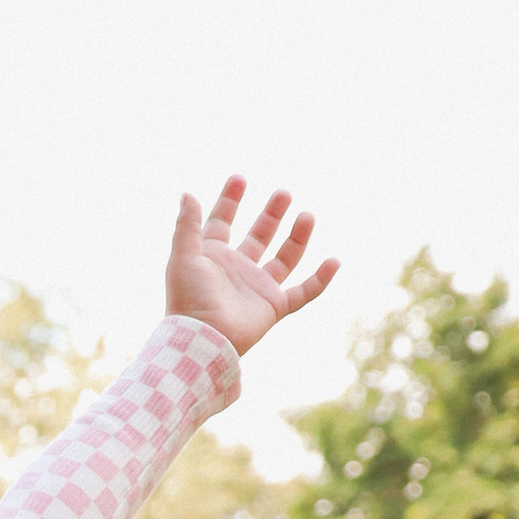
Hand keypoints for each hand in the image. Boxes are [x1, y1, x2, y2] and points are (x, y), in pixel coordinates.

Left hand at [164, 177, 337, 357]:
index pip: (222, 222)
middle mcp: (237, 269)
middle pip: (259, 235)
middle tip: (283, 193)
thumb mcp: (183, 256)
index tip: (240, 178)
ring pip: (284, 258)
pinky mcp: (274, 307)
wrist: (203, 339)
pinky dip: (320, 279)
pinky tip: (334, 261)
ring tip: (307, 214)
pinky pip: (304, 292)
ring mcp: (257, 288)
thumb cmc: (187, 300)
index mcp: (213, 257)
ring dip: (297, 237)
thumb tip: (188, 193)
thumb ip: (187, 225)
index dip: (230, 200)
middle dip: (271, 214)